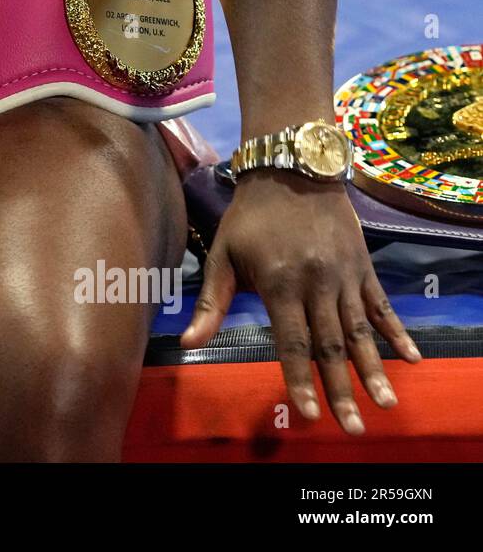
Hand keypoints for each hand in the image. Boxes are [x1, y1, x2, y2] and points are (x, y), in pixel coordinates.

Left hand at [182, 170, 420, 433]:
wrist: (292, 169)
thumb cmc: (250, 216)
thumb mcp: (222, 254)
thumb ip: (212, 302)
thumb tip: (188, 343)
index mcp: (279, 283)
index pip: (290, 342)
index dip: (299, 379)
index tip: (307, 413)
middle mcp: (316, 284)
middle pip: (329, 346)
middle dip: (341, 389)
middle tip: (352, 427)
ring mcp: (344, 276)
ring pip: (359, 332)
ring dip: (372, 370)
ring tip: (385, 404)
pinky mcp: (363, 267)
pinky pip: (381, 306)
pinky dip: (396, 332)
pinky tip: (410, 359)